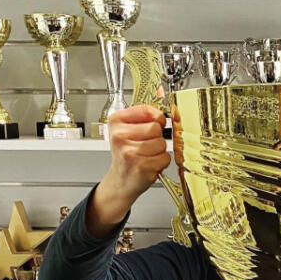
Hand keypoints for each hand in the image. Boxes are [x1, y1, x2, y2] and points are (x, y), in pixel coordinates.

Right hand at [87, 105, 169, 236]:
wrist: (121, 180)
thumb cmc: (126, 155)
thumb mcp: (127, 130)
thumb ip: (144, 116)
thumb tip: (162, 99)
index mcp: (116, 121)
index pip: (147, 111)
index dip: (156, 119)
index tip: (154, 124)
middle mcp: (120, 136)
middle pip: (156, 128)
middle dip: (157, 137)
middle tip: (147, 145)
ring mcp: (130, 152)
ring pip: (161, 144)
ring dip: (159, 151)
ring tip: (147, 156)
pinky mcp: (141, 166)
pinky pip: (164, 158)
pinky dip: (161, 162)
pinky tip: (150, 164)